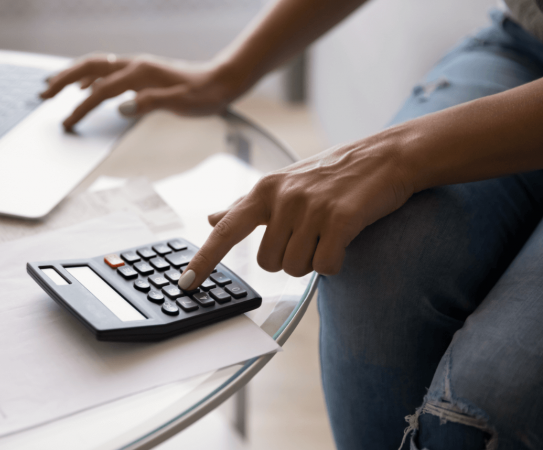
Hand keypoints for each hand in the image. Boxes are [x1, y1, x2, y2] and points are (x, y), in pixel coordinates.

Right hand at [39, 54, 246, 130]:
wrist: (221, 81)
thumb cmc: (204, 95)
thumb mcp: (181, 103)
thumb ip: (151, 104)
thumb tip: (122, 109)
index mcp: (140, 74)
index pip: (102, 91)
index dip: (82, 107)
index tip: (67, 124)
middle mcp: (134, 65)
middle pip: (89, 67)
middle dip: (63, 80)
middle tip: (42, 95)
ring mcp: (136, 66)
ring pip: (95, 65)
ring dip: (71, 74)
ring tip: (51, 87)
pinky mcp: (140, 72)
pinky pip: (107, 69)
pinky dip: (89, 76)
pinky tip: (83, 87)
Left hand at [177, 130, 416, 289]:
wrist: (387, 157)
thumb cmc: (332, 173)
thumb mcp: (283, 183)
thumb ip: (245, 205)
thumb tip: (211, 217)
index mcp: (265, 190)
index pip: (225, 231)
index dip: (204, 260)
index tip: (186, 283)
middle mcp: (283, 198)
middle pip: (268, 263)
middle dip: (288, 258)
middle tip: (310, 234)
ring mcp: (311, 208)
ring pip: (296, 268)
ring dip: (313, 260)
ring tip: (328, 232)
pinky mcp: (340, 219)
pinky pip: (325, 266)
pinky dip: (335, 262)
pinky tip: (344, 239)